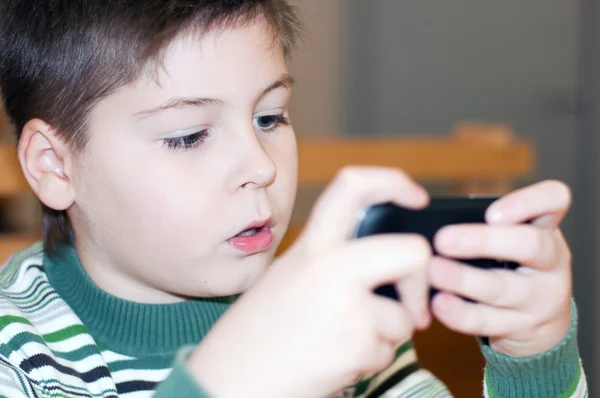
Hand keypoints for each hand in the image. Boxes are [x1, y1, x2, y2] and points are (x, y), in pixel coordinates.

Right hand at [189, 167, 431, 397]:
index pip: (353, 188)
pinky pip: (387, 352)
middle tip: (411, 306)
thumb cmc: (253, 337)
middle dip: (421, 281)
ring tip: (337, 344)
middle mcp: (330, 267)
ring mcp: (346, 305)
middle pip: (412, 251)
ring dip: (382, 337)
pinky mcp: (355, 345)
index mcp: (309, 247)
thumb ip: (329, 265)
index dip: (393, 183)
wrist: (228, 383)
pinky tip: (332, 362)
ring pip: (403, 318)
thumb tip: (382, 270)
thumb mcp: (286, 280)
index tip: (416, 198)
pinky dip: (368, 361)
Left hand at [428, 180, 571, 356]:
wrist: (543, 322)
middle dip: (483, 241)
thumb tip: (432, 216)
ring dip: (463, 280)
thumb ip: (483, 222)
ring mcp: (541, 298)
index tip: (491, 213)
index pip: (553, 200)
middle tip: (443, 240)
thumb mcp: (513, 236)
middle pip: (529, 245)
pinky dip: (459, 313)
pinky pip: (487, 321)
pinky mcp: (521, 327)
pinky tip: (438, 303)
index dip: (526, 202)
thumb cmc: (513, 263)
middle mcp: (551, 261)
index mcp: (546, 227)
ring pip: (502, 288)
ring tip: (433, 270)